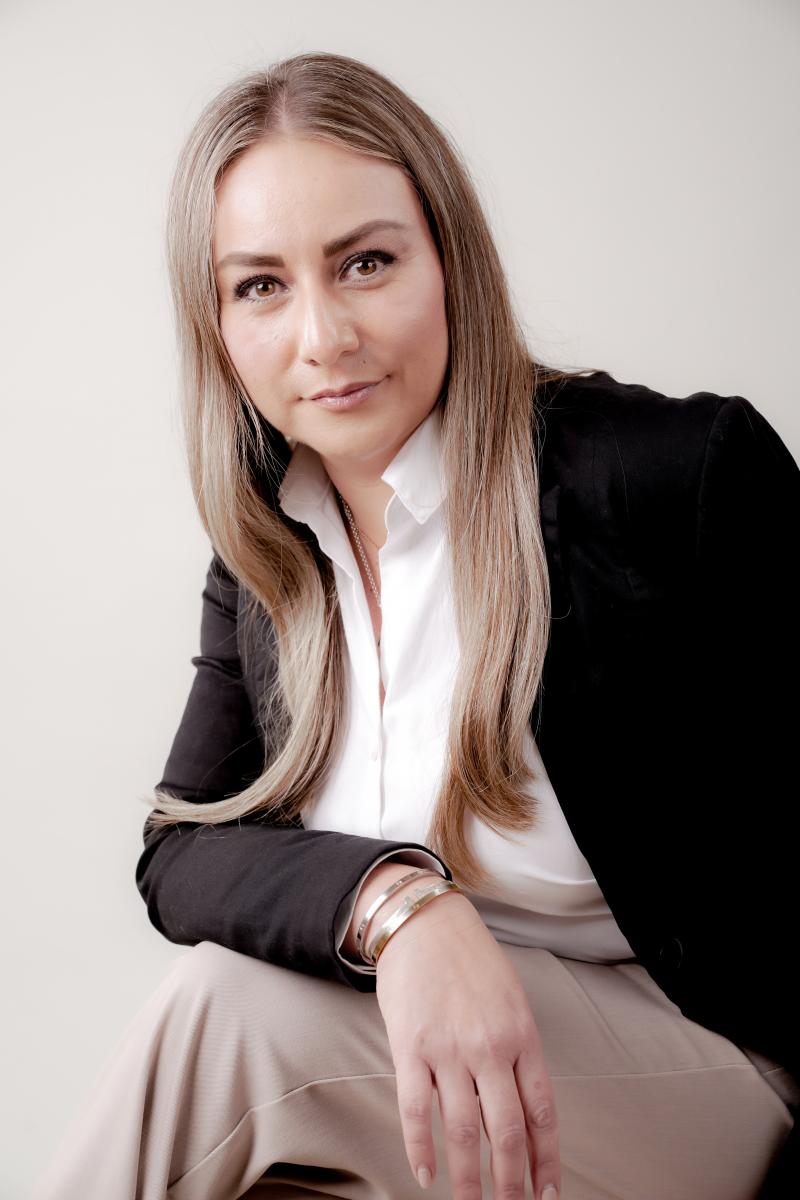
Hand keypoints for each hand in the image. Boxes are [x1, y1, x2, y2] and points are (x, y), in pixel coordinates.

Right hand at [375, 892, 559, 1198]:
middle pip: (507, 1131)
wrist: (425, 922)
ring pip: (465, 1130)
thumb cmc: (471, 960)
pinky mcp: (410, 1047)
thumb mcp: (511, 1000)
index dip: (546, 1159)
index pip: (542, 1112)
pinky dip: (422, 1147)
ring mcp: (449, 1049)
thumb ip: (517, 1051)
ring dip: (469, 1179)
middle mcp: (490, 1047)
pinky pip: (417, 1109)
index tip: (548, 1193)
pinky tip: (426, 1174)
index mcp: (522, 1035)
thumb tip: (523, 1108)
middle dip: (512, 1182)